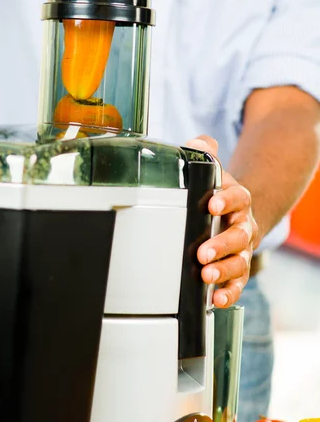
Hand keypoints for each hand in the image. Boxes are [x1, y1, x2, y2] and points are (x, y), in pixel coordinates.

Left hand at [186, 135, 258, 307]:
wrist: (235, 214)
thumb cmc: (218, 193)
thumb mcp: (213, 171)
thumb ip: (206, 153)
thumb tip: (198, 142)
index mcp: (238, 200)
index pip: (239, 197)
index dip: (227, 200)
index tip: (212, 204)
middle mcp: (244, 226)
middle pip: (239, 235)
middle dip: (222, 244)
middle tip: (203, 251)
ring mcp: (241, 250)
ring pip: (239, 261)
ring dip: (223, 270)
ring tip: (206, 275)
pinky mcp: (236, 269)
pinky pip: (237, 283)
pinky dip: (228, 292)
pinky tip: (216, 299)